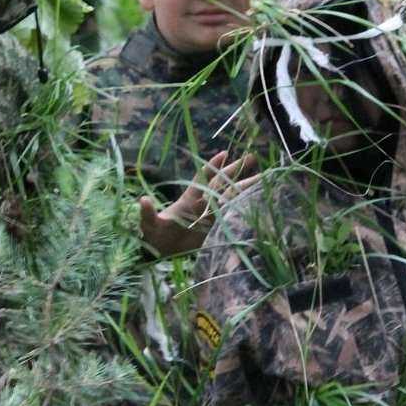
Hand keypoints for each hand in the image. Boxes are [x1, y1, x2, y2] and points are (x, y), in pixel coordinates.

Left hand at [138, 150, 257, 256]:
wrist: (159, 251)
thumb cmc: (153, 235)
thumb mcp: (149, 224)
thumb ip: (148, 213)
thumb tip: (142, 201)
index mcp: (188, 199)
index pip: (203, 179)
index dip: (212, 166)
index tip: (224, 153)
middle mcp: (202, 204)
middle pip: (222, 184)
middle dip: (236, 171)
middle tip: (252, 157)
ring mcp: (210, 215)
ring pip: (231, 197)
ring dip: (245, 187)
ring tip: (262, 178)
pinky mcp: (214, 228)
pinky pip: (231, 216)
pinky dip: (243, 209)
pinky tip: (257, 202)